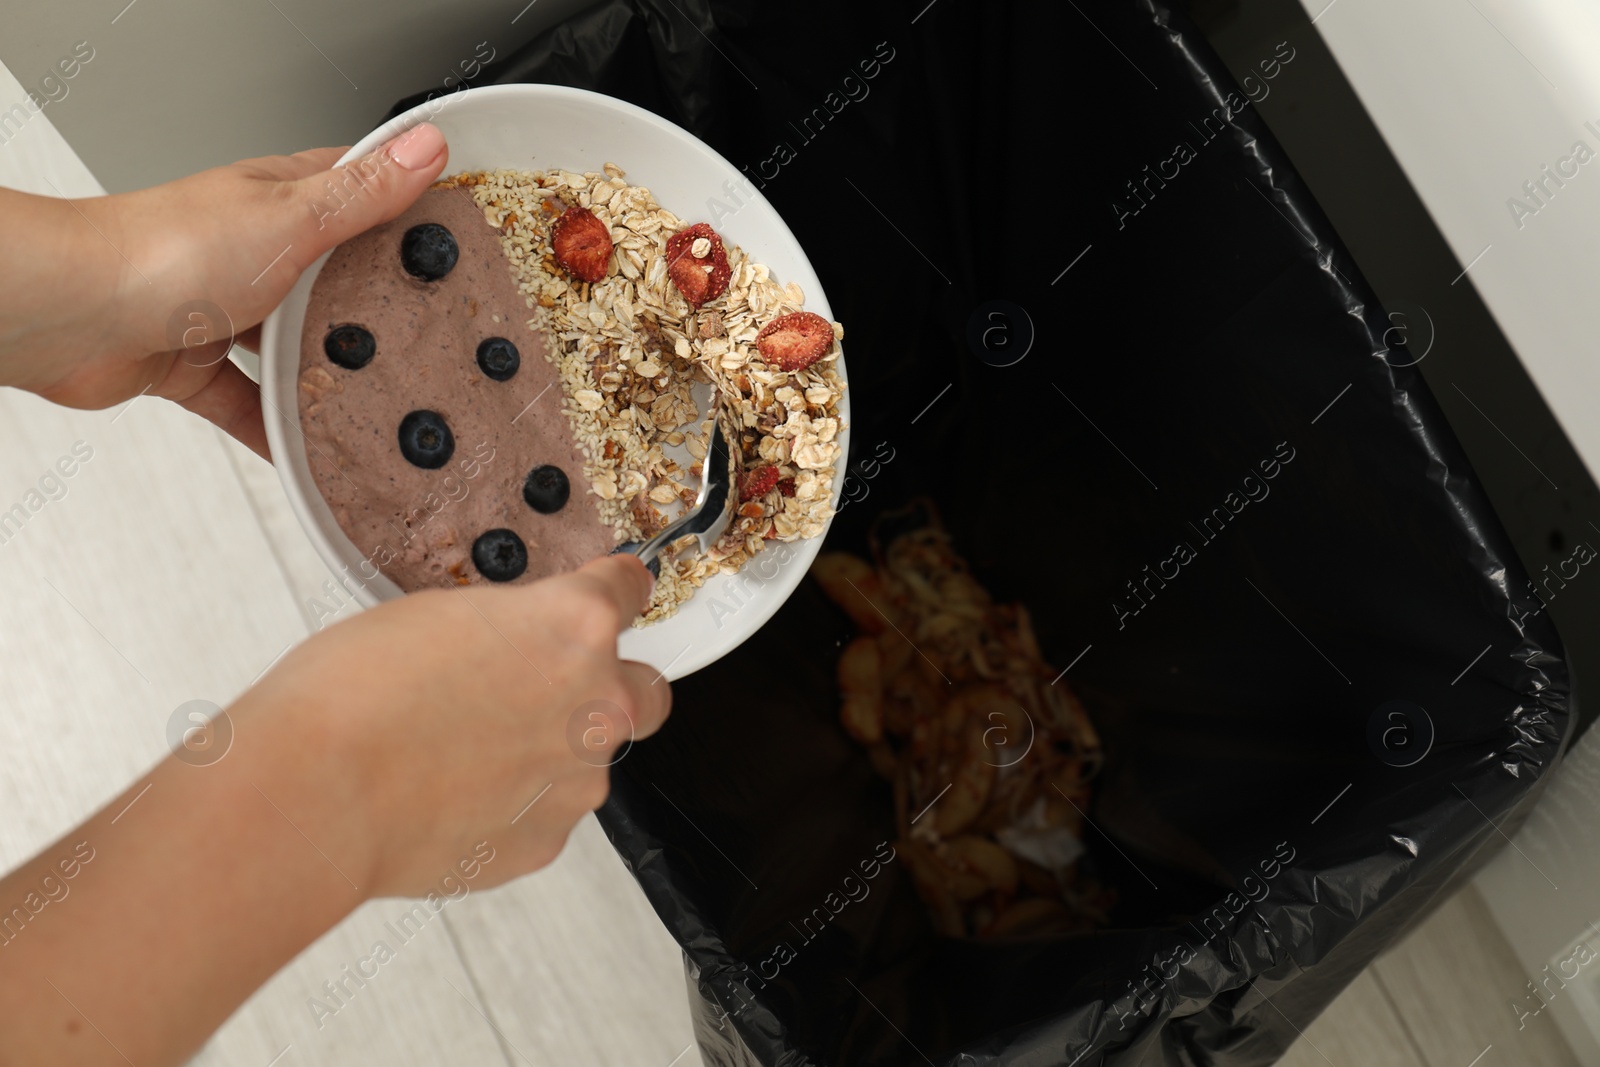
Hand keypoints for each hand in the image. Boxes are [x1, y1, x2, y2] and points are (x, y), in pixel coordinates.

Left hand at [0, 122, 449, 457]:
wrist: (72, 314)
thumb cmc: (165, 252)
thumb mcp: (291, 218)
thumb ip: (363, 194)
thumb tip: (425, 147)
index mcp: (276, 199)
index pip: (355, 191)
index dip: (406, 209)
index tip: (456, 239)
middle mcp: (249, 248)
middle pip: (330, 279)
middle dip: (376, 308)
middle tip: (429, 336)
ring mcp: (220, 307)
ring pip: (290, 345)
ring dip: (325, 373)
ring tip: (377, 399)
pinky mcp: (192, 364)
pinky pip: (247, 403)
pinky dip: (277, 428)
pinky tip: (309, 449)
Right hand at [0, 553, 668, 1066]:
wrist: (315, 794)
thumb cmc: (353, 694)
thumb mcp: (439, 614)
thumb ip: (510, 627)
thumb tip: (518, 643)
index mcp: (577, 626)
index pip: (629, 590)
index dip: (614, 591)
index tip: (612, 595)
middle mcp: (598, 703)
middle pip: (646, 691)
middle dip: (611, 687)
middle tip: (546, 690)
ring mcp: (577, 781)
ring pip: (590, 760)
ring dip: (551, 753)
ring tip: (465, 754)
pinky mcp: (547, 842)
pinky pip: (546, 813)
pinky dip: (515, 805)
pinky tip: (452, 797)